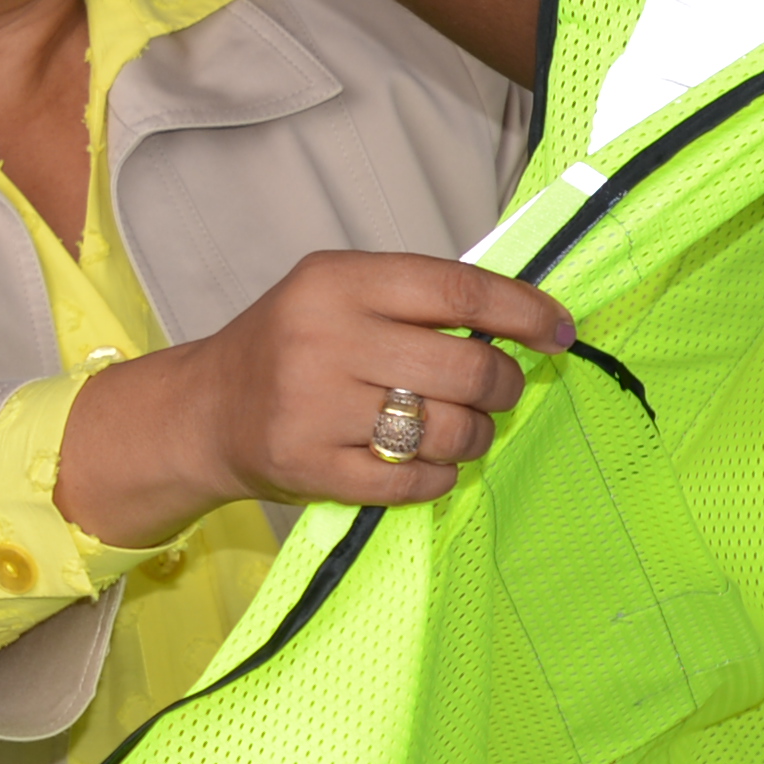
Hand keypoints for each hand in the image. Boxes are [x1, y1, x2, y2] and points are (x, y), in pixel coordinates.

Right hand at [55, 248, 578, 530]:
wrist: (203, 409)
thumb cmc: (288, 346)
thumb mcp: (337, 294)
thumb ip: (415, 300)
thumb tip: (522, 320)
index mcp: (336, 281)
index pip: (457, 290)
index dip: (523, 312)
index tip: (560, 331)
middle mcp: (322, 339)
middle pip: (465, 365)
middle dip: (504, 384)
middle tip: (502, 390)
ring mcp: (313, 407)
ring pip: (446, 429)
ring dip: (476, 435)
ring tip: (465, 431)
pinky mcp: (310, 467)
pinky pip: (413, 481)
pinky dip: (439, 477)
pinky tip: (432, 466)